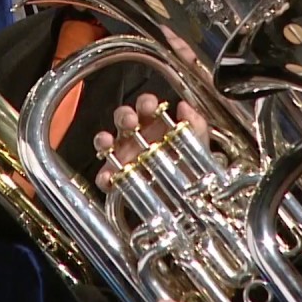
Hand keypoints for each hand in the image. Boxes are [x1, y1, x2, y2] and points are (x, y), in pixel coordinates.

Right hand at [93, 93, 208, 190]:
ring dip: (103, 139)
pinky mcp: (117, 178)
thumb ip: (194, 123)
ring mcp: (124, 156)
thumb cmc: (191, 166)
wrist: (189, 198)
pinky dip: (104, 176)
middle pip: (122, 118)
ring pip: (106, 142)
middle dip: (124, 116)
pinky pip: (105, 176)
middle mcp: (136, 136)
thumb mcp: (198, 143)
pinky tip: (108, 177)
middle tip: (130, 121)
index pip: (145, 106)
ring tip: (107, 143)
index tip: (150, 106)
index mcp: (154, 124)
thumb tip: (184, 106)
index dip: (145, 103)